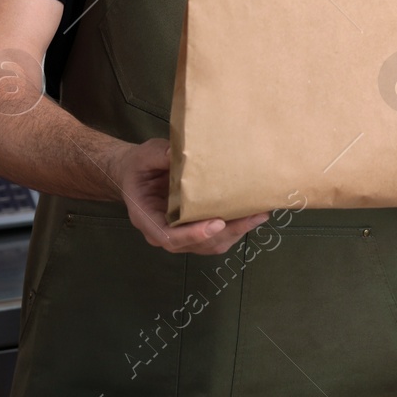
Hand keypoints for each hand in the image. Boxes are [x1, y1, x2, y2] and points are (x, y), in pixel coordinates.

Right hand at [108, 139, 268, 255]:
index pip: (168, 236)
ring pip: (210, 244)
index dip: (193, 235)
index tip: (216, 224)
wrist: (136, 174)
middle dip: (227, 232)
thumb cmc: (139, 167)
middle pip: (196, 244)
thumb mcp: (144, 156)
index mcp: (146, 218)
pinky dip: (235, 228)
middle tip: (253, 216)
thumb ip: (159, 155)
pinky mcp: (194, 229)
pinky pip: (216, 237)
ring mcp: (180, 234)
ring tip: (260, 214)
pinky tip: (253, 214)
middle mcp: (163, 232)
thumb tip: (176, 152)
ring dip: (237, 232)